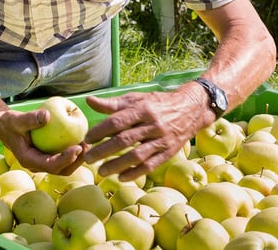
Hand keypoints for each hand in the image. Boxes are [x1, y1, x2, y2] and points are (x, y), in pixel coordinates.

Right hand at [0, 108, 89, 176]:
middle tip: (87, 146)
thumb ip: (30, 118)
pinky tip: (80, 140)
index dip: (66, 159)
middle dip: (77, 161)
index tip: (77, 148)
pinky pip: (63, 158)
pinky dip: (73, 152)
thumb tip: (46, 115)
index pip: (51, 165)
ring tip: (88, 144)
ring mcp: (43, 163)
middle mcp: (37, 165)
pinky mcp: (47, 157)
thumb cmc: (10, 123)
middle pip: (61, 170)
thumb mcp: (16, 119)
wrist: (5, 127)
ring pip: (64, 167)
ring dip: (77, 158)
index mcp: (29, 160)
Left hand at [79, 87, 207, 180]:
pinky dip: (136, 173)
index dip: (100, 131)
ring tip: (102, 171)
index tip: (87, 139)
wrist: (190, 109)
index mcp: (142, 109)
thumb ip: (112, 103)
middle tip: (89, 159)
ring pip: (137, 155)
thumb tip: (89, 100)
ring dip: (118, 165)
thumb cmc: (156, 103)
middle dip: (104, 151)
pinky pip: (151, 165)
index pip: (117, 121)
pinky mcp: (169, 152)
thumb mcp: (136, 99)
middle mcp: (153, 125)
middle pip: (125, 140)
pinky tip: (122, 177)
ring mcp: (162, 140)